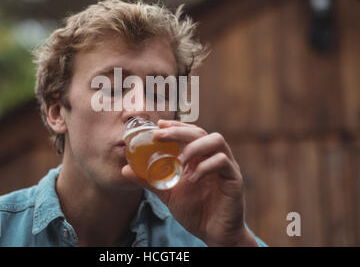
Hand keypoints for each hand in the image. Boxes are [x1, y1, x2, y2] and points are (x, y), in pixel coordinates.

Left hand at [121, 119, 256, 246]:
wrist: (213, 234)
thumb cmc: (194, 211)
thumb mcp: (167, 193)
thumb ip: (150, 180)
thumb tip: (125, 170)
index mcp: (200, 157)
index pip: (190, 132)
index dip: (175, 125)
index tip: (158, 125)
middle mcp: (214, 156)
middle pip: (200, 131)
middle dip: (179, 130)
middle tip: (160, 136)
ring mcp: (227, 166)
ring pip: (216, 140)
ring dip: (195, 147)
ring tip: (180, 161)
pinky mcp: (234, 179)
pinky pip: (222, 162)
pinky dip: (205, 166)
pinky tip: (192, 178)